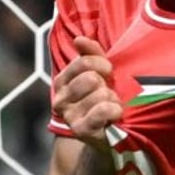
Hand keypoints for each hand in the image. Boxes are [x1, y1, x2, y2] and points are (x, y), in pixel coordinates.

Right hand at [52, 36, 122, 151]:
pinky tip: (114, 115)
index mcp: (62, 81)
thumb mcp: (99, 73)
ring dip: (112, 99)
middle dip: (107, 84)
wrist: (108, 134)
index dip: (101, 64)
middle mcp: (60, 99)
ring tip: (111, 106)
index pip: (83, 62)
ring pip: (100, 94)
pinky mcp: (81, 131)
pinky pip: (103, 110)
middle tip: (108, 93)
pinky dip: (114, 110)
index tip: (109, 71)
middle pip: (91, 78)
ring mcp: (69, 116)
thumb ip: (90, 54)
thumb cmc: (103, 98)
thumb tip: (79, 39)